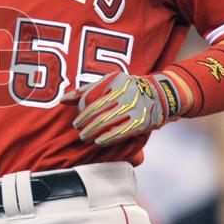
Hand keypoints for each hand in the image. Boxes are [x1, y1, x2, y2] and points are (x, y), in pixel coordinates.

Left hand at [61, 70, 182, 145]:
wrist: (160, 94)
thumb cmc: (128, 88)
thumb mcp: (109, 82)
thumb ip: (86, 90)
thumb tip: (63, 100)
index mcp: (115, 83)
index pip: (93, 100)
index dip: (83, 114)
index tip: (76, 123)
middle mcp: (125, 94)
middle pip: (99, 113)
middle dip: (86, 126)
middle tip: (79, 133)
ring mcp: (134, 108)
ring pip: (108, 123)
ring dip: (94, 133)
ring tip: (85, 138)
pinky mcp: (142, 121)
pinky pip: (121, 131)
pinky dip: (108, 138)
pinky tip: (98, 142)